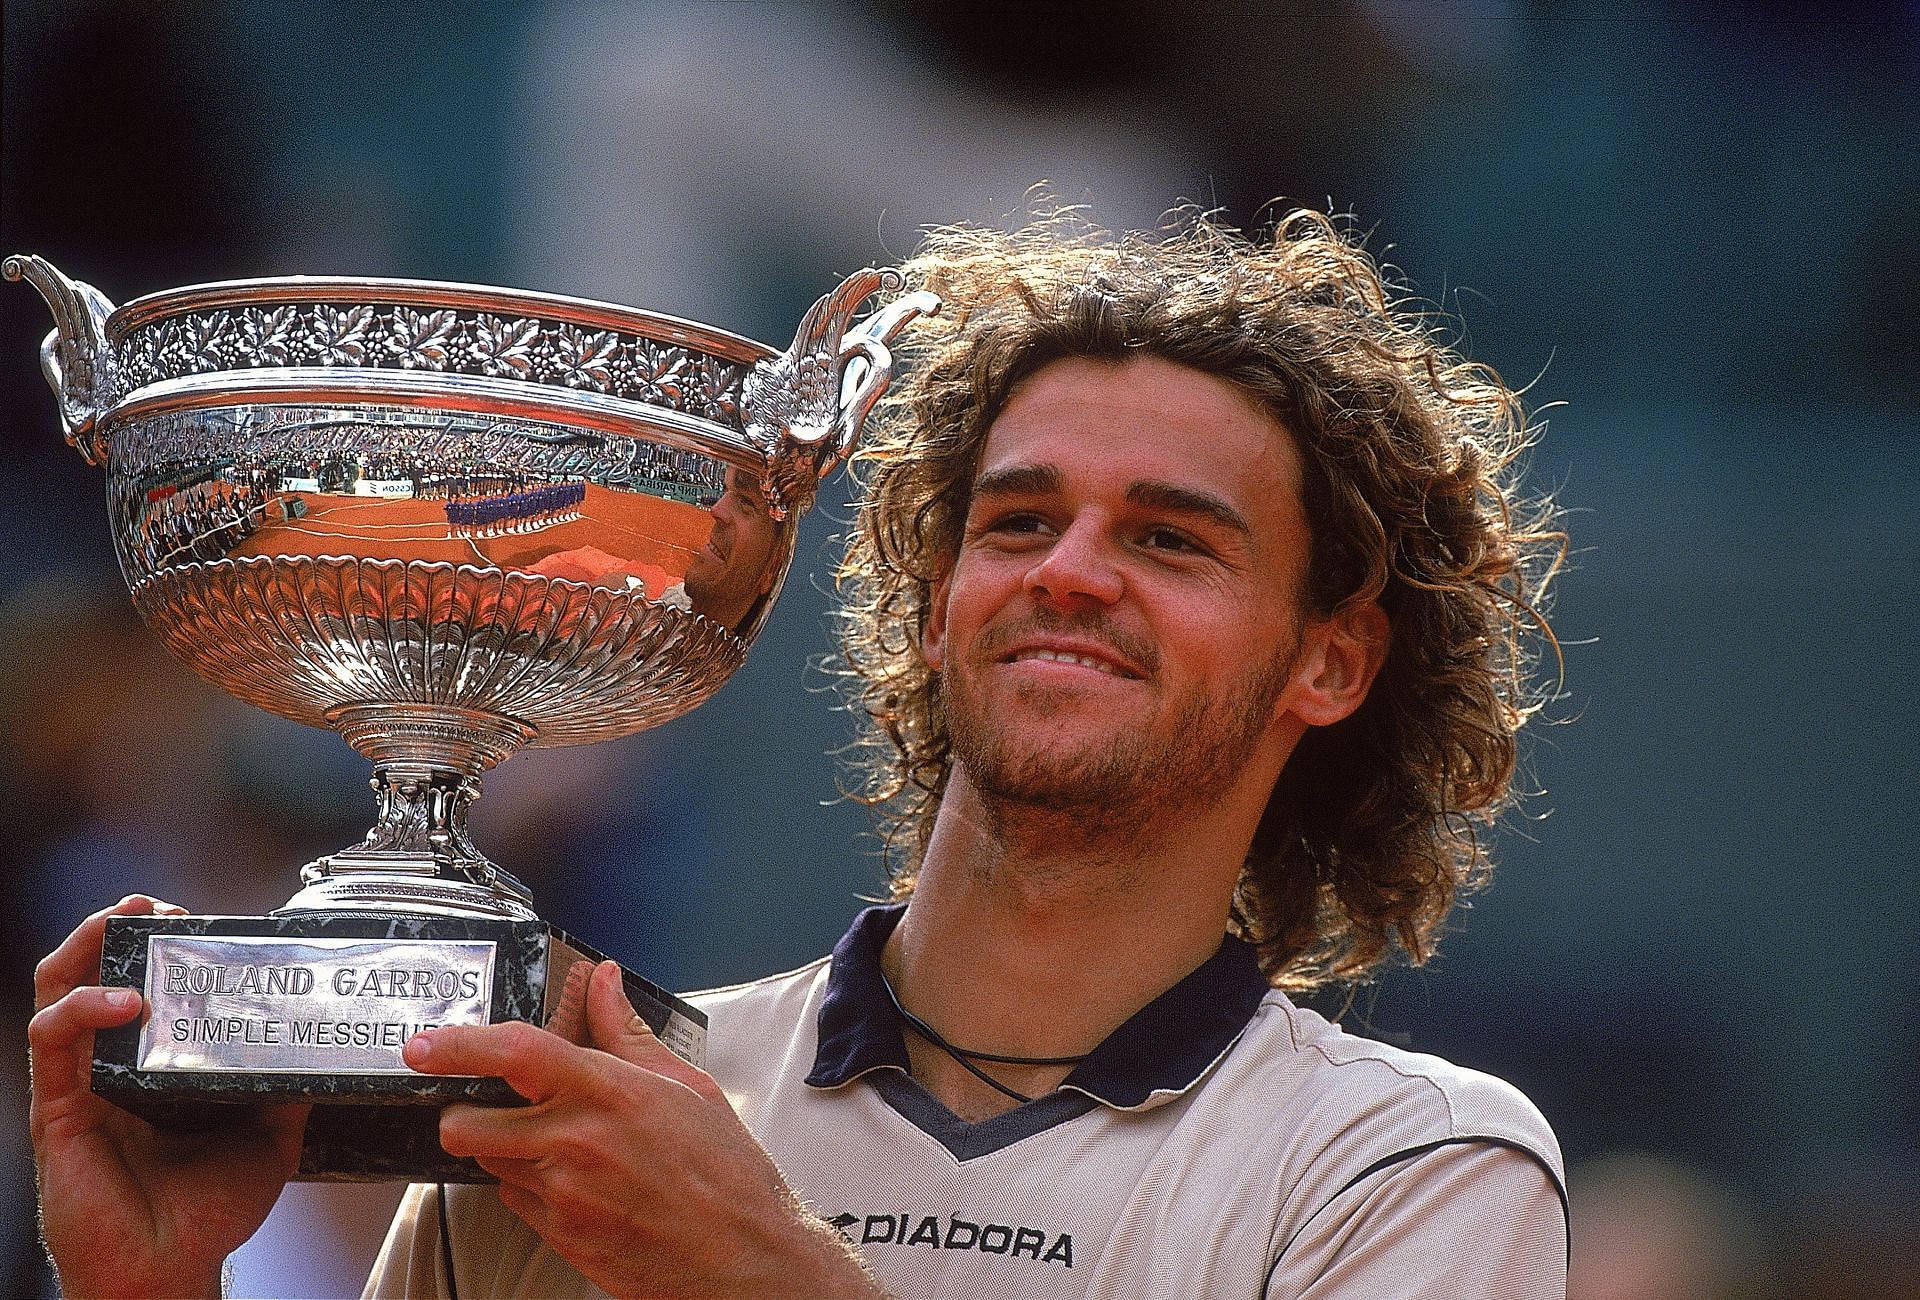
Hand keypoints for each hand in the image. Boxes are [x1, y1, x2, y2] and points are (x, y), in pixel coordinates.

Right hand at [29, 895, 308, 1299]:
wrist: (173, 1269)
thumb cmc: (209, 1211)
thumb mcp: (271, 1133)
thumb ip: (288, 1085)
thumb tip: (327, 1043)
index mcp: (156, 1066)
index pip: (147, 986)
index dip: (164, 946)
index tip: (196, 919)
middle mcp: (113, 1067)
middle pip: (95, 975)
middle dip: (119, 928)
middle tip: (155, 904)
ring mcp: (81, 1084)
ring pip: (58, 992)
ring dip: (87, 946)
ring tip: (124, 921)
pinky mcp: (58, 1109)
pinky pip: (52, 1042)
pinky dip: (82, 1007)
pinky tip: (122, 1000)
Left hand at [409, 961, 879, 1298]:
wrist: (739, 1257)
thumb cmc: (724, 1172)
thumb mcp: (686, 1086)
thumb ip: (628, 1033)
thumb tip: (603, 985)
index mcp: (609, 1093)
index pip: (516, 1054)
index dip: (459, 1046)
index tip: (426, 1045)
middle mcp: (576, 1142)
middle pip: (467, 1124)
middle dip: (461, 1112)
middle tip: (482, 1103)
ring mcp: (562, 1194)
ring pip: (487, 1163)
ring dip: (500, 1150)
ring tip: (548, 1142)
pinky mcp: (559, 1235)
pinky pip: (514, 1201)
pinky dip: (527, 1186)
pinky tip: (570, 1180)